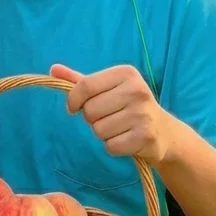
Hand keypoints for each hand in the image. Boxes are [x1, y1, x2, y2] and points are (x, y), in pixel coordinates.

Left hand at [50, 63, 176, 165]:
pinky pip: (111, 146)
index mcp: (126, 73)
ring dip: (104, 134)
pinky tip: (126, 140)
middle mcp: (137, 90)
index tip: (73, 108)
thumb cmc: (127, 106)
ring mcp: (143, 114)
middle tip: (109, 117)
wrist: (163, 131)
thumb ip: (79, 80)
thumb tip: (53, 69)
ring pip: (99, 130)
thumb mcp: (106, 88)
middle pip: (90, 110)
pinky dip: (113, 147)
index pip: (85, 86)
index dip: (73, 100)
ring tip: (120, 128)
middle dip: (93, 118)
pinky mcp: (146, 136)